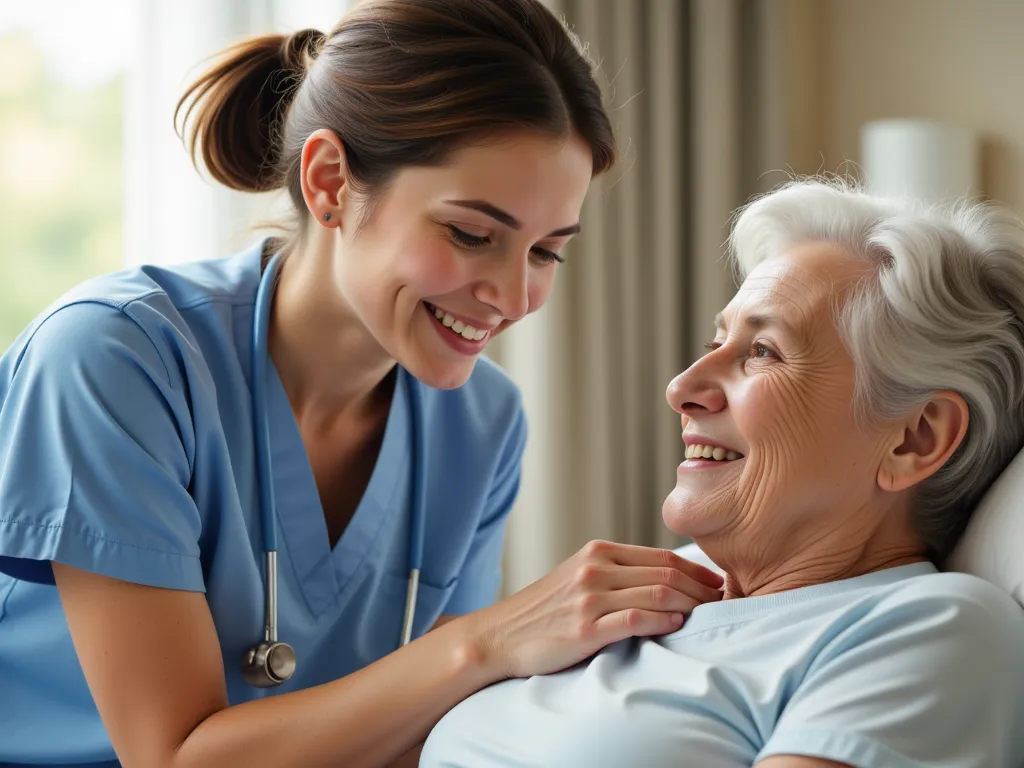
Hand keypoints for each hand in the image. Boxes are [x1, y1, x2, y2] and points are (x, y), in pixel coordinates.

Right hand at [471, 540, 723, 679]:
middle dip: (703, 589)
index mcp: (598, 552)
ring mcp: (590, 598)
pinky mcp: (585, 628)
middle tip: (726, 604)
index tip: (719, 584)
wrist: (500, 636)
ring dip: (691, 606)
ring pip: (659, 594)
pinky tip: (677, 627)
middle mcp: (596, 569)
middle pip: (667, 573)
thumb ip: (617, 573)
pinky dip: (664, 621)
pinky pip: (637, 620)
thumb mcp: (579, 577)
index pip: (663, 556)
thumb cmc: (544, 611)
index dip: (698, 570)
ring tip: (709, 618)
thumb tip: (665, 579)